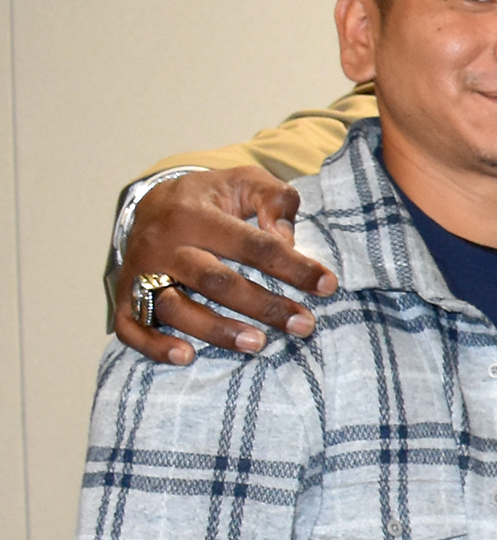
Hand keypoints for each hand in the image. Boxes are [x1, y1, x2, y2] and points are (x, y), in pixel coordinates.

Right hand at [116, 168, 334, 364]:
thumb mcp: (245, 182)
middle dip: (263, 305)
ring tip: (258, 344)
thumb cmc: (212, 199)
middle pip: (215, 280)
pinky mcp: (125, 297)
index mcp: (195, 214)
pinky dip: (154, 345)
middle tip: (304, 324)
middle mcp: (163, 245)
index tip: (328, 285)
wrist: (149, 203)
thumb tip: (285, 238)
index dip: (292, 266)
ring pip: (176, 307)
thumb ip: (273, 200)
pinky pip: (131, 327)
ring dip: (216, 329)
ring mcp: (141, 273)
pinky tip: (185, 357)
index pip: (251, 244)